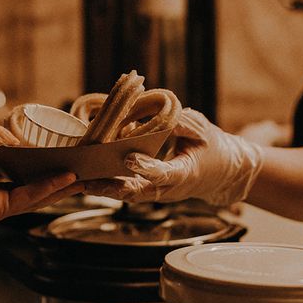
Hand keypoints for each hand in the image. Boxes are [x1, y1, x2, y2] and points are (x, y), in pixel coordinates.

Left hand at [0, 98, 82, 254]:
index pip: (13, 160)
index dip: (33, 153)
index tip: (54, 144)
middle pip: (30, 178)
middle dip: (55, 171)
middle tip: (81, 160)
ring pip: (36, 190)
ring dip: (62, 182)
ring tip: (88, 172)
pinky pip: (28, 197)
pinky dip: (49, 188)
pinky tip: (69, 178)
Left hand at [84, 108, 262, 206]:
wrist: (224, 174)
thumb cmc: (214, 149)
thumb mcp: (201, 130)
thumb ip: (179, 121)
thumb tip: (154, 108)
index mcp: (186, 174)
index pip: (164, 174)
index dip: (147, 167)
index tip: (129, 158)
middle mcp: (169, 188)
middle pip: (137, 193)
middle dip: (110, 188)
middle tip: (87, 180)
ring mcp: (158, 192)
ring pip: (127, 194)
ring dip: (103, 188)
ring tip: (79, 180)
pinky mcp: (150, 190)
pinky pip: (126, 188)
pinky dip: (108, 182)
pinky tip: (88, 174)